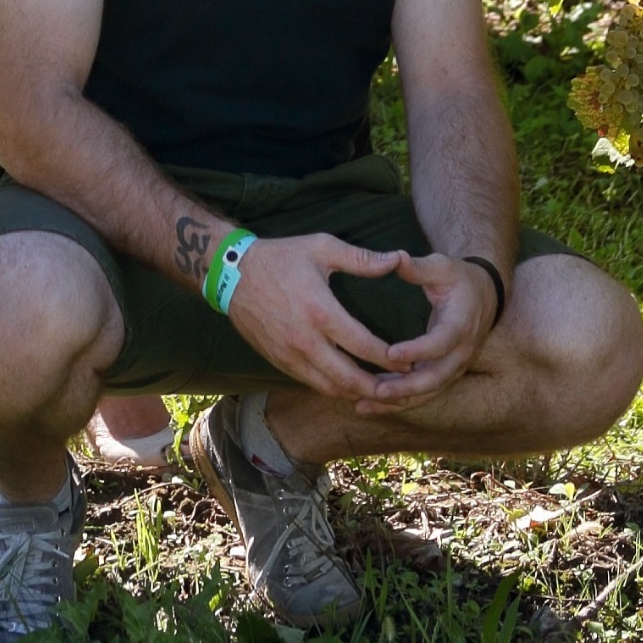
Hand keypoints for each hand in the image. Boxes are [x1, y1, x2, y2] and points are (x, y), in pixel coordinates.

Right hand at [223, 232, 410, 399]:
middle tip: (402, 390)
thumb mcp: (321, 248)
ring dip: (358, 395)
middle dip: (380, 390)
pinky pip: (313, 384)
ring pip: (331, 389)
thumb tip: (397, 259)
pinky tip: (350, 386)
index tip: (411, 363)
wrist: (231, 273)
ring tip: (381, 393)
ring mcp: (291, 355)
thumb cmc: (280, 257)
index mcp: (320, 311)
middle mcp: (306, 340)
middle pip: (350, 380)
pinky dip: (335, 389)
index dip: (392, 360)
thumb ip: (360, 259)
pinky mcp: (279, 362)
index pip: (364, 346)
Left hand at [350, 252, 498, 410]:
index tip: (390, 354)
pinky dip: (398, 400)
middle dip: (405, 388)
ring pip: (427, 392)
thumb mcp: (442, 266)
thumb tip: (395, 257)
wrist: (483, 296)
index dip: (417, 351)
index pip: (440, 343)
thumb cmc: (458, 278)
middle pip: (435, 378)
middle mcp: (460, 352)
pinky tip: (370, 404)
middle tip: (375, 391)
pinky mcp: (444, 373)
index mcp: (460, 324)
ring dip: (397, 401)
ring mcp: (454, 367)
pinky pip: (422, 392)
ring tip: (363, 405)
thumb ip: (418, 267)